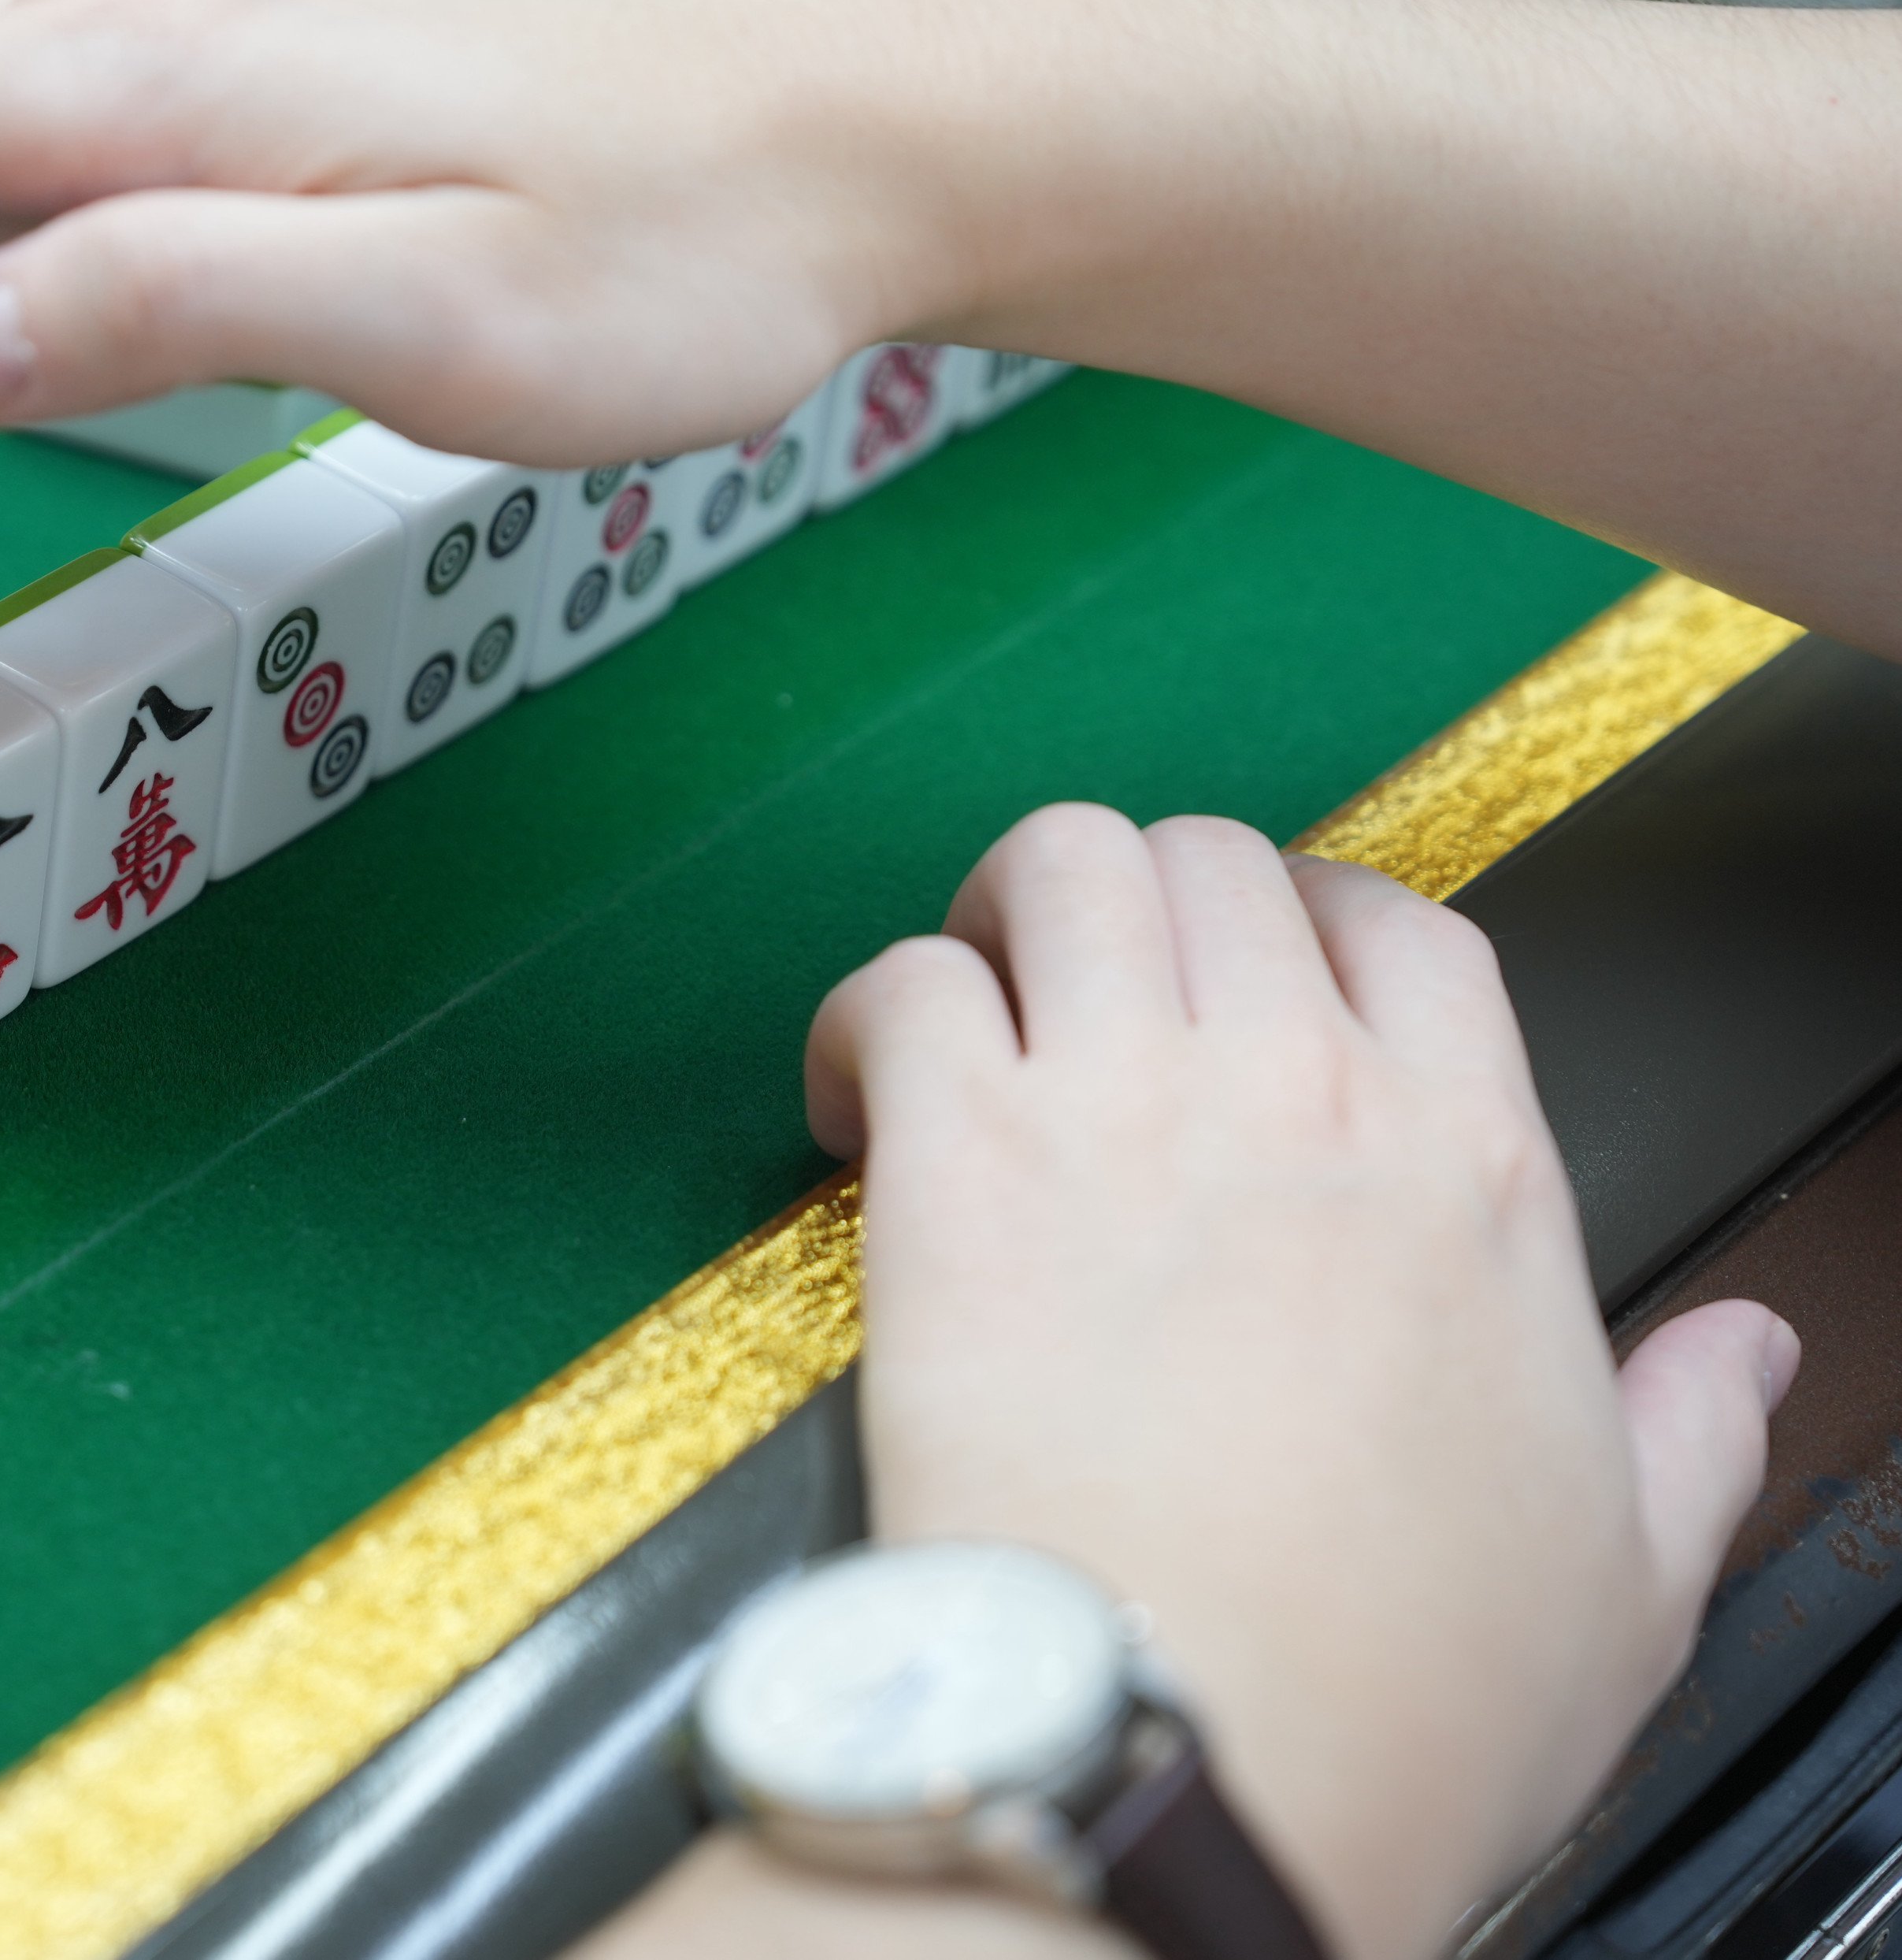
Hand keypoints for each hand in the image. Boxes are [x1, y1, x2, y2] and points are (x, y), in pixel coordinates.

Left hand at [760, 806, 1794, 1959]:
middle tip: (1092, 998)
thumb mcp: (1630, 1573)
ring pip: (1066, 862)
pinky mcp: (961, 1163)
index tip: (1259, 980)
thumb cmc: (1396, 1691)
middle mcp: (1298, 1098)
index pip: (1407, 930)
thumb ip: (1689, 1430)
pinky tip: (861, 1101)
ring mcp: (1125, 1111)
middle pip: (1218, 861)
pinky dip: (864, 1012)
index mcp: (1471, 1170)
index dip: (1320, 920)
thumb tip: (1747, 1351)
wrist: (1200, 1748)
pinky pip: (902, 985)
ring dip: (1009, 907)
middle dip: (1149, 902)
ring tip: (977, 1001)